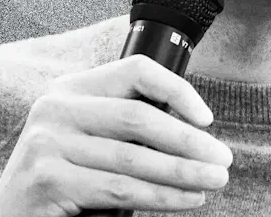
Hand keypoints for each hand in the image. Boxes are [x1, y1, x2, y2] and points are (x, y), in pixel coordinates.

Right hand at [0, 54, 233, 216]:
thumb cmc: (61, 185)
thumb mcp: (85, 142)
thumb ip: (121, 127)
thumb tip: (193, 129)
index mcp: (69, 90)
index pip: (134, 71)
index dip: (177, 90)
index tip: (207, 118)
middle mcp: (56, 107)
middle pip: (139, 117)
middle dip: (189, 141)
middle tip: (223, 161)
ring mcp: (48, 142)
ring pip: (135, 158)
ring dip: (184, 172)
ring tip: (214, 181)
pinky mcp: (48, 178)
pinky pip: (121, 188)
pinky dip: (163, 197)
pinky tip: (188, 200)